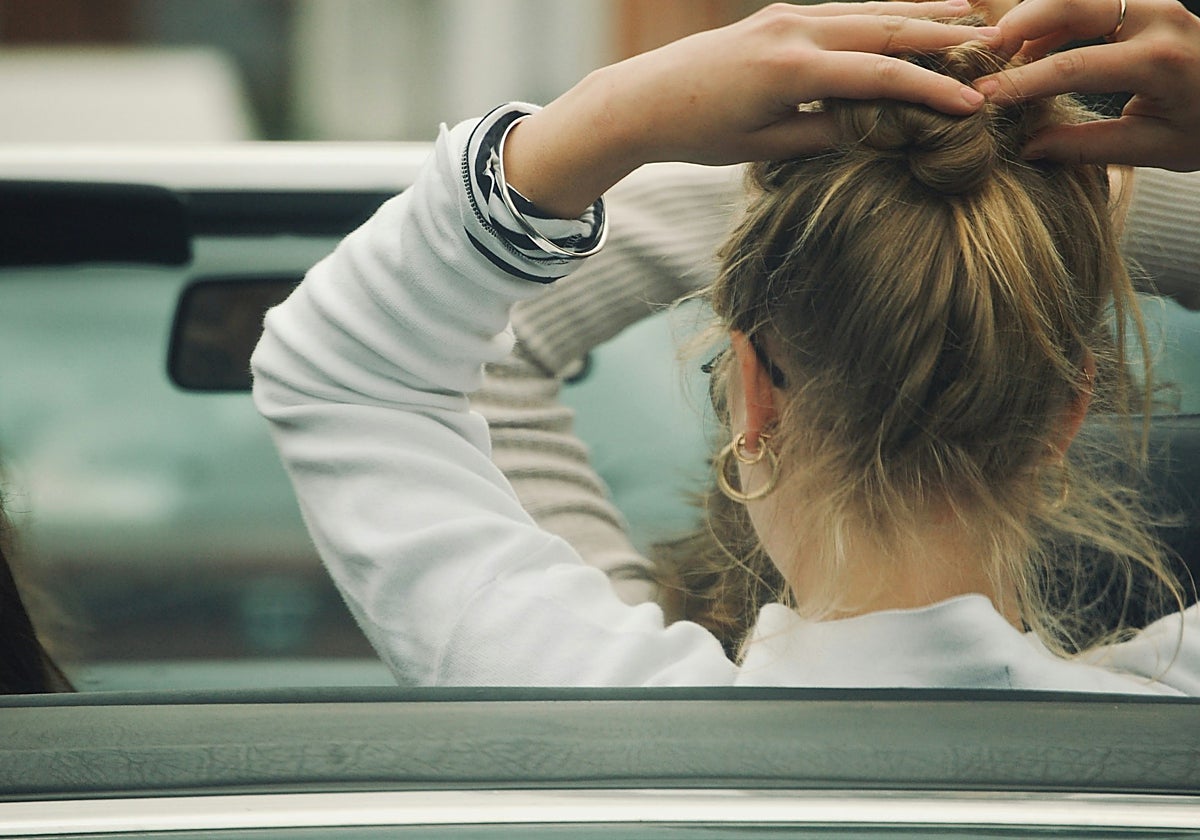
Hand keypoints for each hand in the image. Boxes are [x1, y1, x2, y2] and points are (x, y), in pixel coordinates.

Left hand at [505, 1, 996, 216]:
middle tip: (996, 41)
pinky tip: (906, 13)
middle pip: (884, 27)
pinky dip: (880, 13)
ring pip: (866, 10)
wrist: (642, 100)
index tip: (974, 104)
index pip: (879, 76)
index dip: (931, 89)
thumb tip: (877, 128)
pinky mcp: (777, 15)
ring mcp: (785, 16)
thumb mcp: (764, 145)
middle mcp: (793, 29)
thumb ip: (823, 132)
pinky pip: (842, 11)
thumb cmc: (699, 133)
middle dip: (941, 36)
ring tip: (969, 15)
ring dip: (918, 12)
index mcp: (792, 69)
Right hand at [975, 0, 1199, 170]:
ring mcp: (1152, 3)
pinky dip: (1052, 19)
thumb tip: (1029, 148)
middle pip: (1072, 2)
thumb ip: (1088, 146)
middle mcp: (1158, 19)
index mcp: (1160, 61)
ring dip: (1033, 18)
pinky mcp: (1144, 3)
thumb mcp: (1152, 148)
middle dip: (1020, 24)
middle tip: (984, 55)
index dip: (1025, 81)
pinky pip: (1088, 0)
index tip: (986, 97)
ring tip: (1003, 54)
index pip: (1076, 65)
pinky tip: (1030, 49)